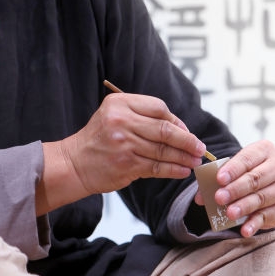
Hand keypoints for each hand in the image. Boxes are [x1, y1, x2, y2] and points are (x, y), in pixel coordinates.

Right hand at [42, 91, 205, 210]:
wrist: (74, 163)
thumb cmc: (98, 139)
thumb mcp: (113, 115)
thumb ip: (141, 116)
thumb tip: (179, 127)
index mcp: (119, 104)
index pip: (159, 108)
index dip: (177, 121)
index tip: (186, 131)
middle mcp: (121, 121)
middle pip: (165, 129)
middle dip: (187, 140)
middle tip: (200, 147)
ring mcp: (124, 143)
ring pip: (164, 150)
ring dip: (184, 157)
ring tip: (194, 161)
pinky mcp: (126, 164)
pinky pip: (157, 167)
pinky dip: (173, 170)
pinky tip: (182, 171)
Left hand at [195, 139, 274, 237]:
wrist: (269, 179)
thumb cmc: (246, 170)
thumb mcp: (234, 167)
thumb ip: (218, 178)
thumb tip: (201, 197)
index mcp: (265, 150)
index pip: (247, 159)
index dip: (233, 170)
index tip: (219, 179)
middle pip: (255, 179)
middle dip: (236, 189)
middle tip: (219, 198)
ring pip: (262, 198)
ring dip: (244, 206)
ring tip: (229, 213)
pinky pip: (268, 216)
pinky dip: (255, 223)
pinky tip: (245, 230)